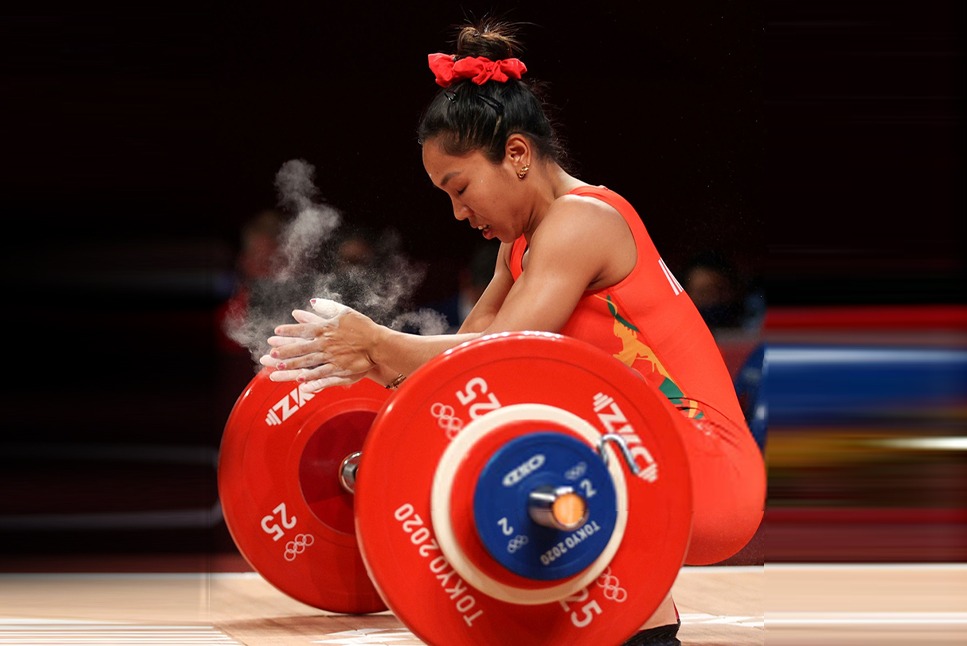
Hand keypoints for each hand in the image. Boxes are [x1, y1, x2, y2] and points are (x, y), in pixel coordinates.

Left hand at [259, 298, 377, 392]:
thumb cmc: (362, 326)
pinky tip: (299, 380)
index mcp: (326, 328)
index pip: (303, 329)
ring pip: (307, 362)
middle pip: (301, 347)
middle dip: (284, 351)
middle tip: (270, 355)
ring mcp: (331, 357)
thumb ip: (327, 307)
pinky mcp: (338, 368)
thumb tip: (312, 301)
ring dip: (292, 365)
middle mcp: (325, 343)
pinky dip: (309, 377)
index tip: (276, 332)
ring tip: (278, 369)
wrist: (378, 343)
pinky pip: (321, 373)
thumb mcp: (345, 312)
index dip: (288, 331)